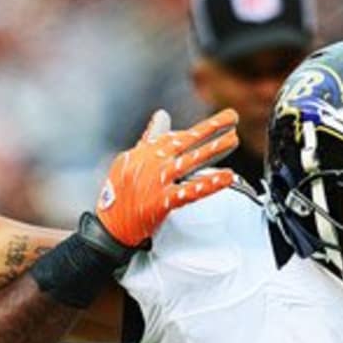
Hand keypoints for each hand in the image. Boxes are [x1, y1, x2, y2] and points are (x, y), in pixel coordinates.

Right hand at [80, 109, 237, 256]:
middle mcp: (152, 163)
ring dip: (214, 149)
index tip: (221, 121)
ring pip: (191, 161)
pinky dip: (210, 184)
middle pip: (186, 141)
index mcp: (145, 153)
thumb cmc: (119, 195)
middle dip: (211, 128)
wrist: (109, 228)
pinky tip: (227, 177)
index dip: (200, 130)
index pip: (176, 137)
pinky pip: (190, 191)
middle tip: (233, 116)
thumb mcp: (128, 162)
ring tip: (234, 139)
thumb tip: (163, 114)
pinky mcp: (161, 202)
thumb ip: (149, 139)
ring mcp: (157, 182)